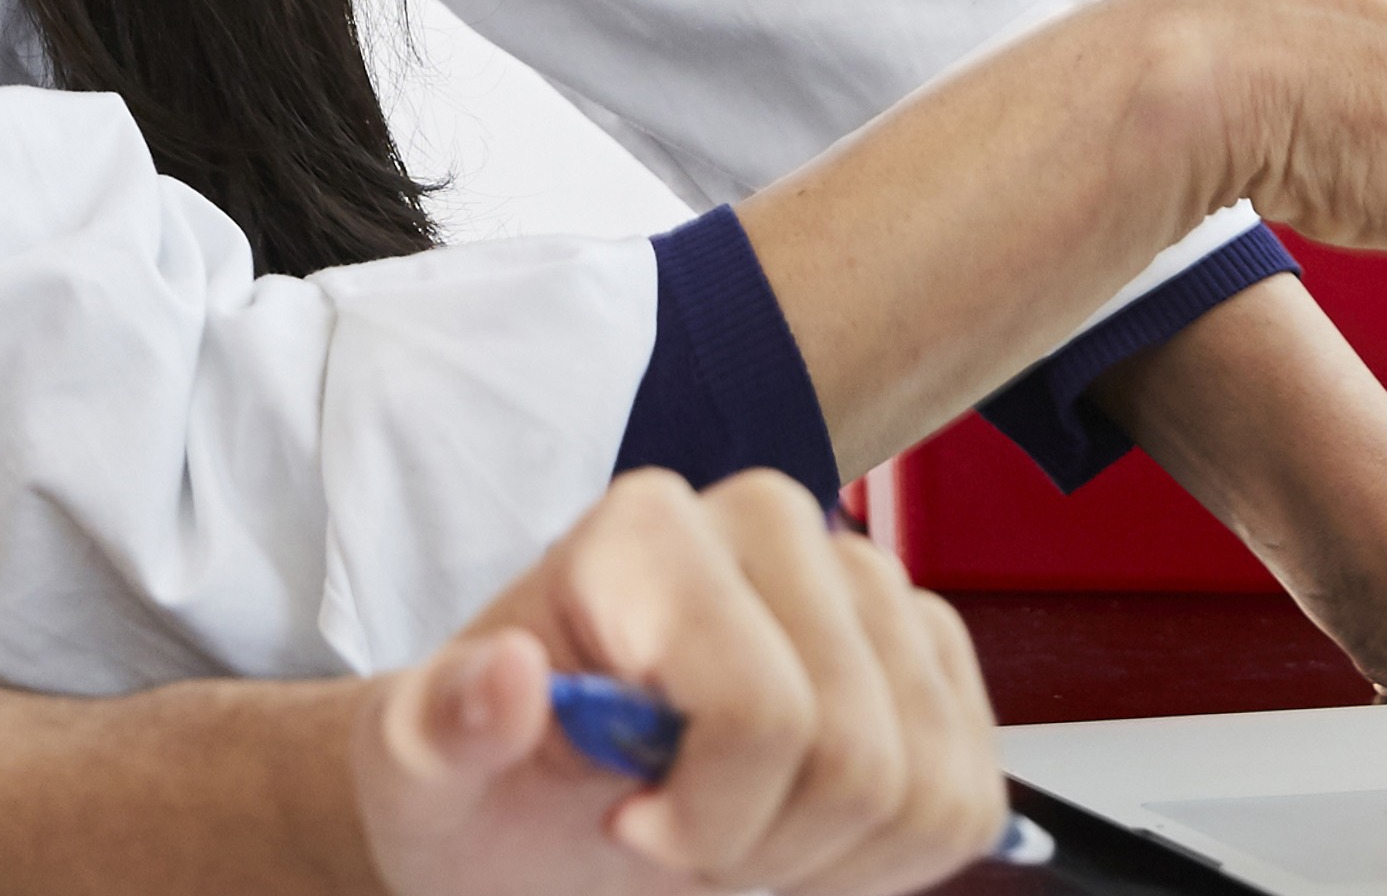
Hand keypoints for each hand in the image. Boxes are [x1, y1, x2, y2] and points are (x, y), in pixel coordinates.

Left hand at [349, 469, 1003, 895]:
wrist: (528, 805)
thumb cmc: (485, 780)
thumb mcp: (416, 775)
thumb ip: (440, 727)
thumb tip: (506, 677)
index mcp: (648, 532)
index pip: (763, 711)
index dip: (706, 819)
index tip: (629, 824)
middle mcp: (773, 527)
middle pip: (855, 755)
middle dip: (763, 847)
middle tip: (679, 839)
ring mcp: (865, 588)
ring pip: (924, 784)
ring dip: (826, 858)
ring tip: (735, 830)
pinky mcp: (927, 656)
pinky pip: (970, 797)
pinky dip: (890, 857)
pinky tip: (800, 833)